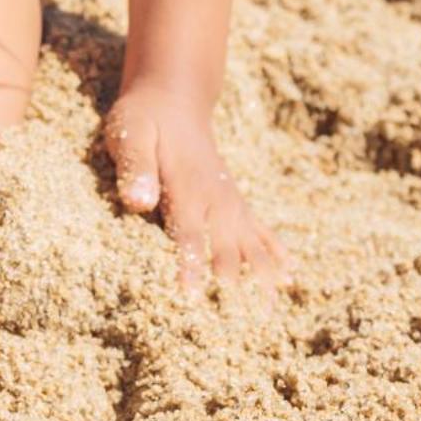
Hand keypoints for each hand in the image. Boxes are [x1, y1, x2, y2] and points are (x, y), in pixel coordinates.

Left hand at [101, 78, 294, 300]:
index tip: (194, 299)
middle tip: (245, 324)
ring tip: (272, 311)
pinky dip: (274, 250)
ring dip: (261, 274)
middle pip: (227, 245)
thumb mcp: (130, 133)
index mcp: (186, 185)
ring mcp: (227, 197)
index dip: (191, 264)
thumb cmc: (144, 118)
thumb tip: (139, 202)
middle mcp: (214, 196)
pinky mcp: (232, 197)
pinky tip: (290, 276)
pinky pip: (259, 227)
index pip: (187, 232)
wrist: (171, 95)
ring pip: (249, 241)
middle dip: (235, 284)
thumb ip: (135, 166)